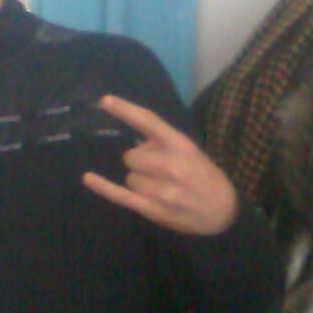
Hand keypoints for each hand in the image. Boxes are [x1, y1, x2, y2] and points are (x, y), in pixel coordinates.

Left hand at [82, 94, 238, 235]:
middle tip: (159, 172)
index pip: (148, 121)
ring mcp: (160, 189)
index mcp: (181, 145)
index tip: (104, 101)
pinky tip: (88, 178)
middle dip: (140, 162)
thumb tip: (135, 141)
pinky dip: (102, 186)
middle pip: (131, 155)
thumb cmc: (204, 177)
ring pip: (129, 177)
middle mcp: (170, 165)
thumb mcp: (192, 152)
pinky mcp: (151, 208)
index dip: (125, 110)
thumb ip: (165, 143)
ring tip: (161, 189)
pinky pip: (120, 194)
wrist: (224, 212)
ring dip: (139, 181)